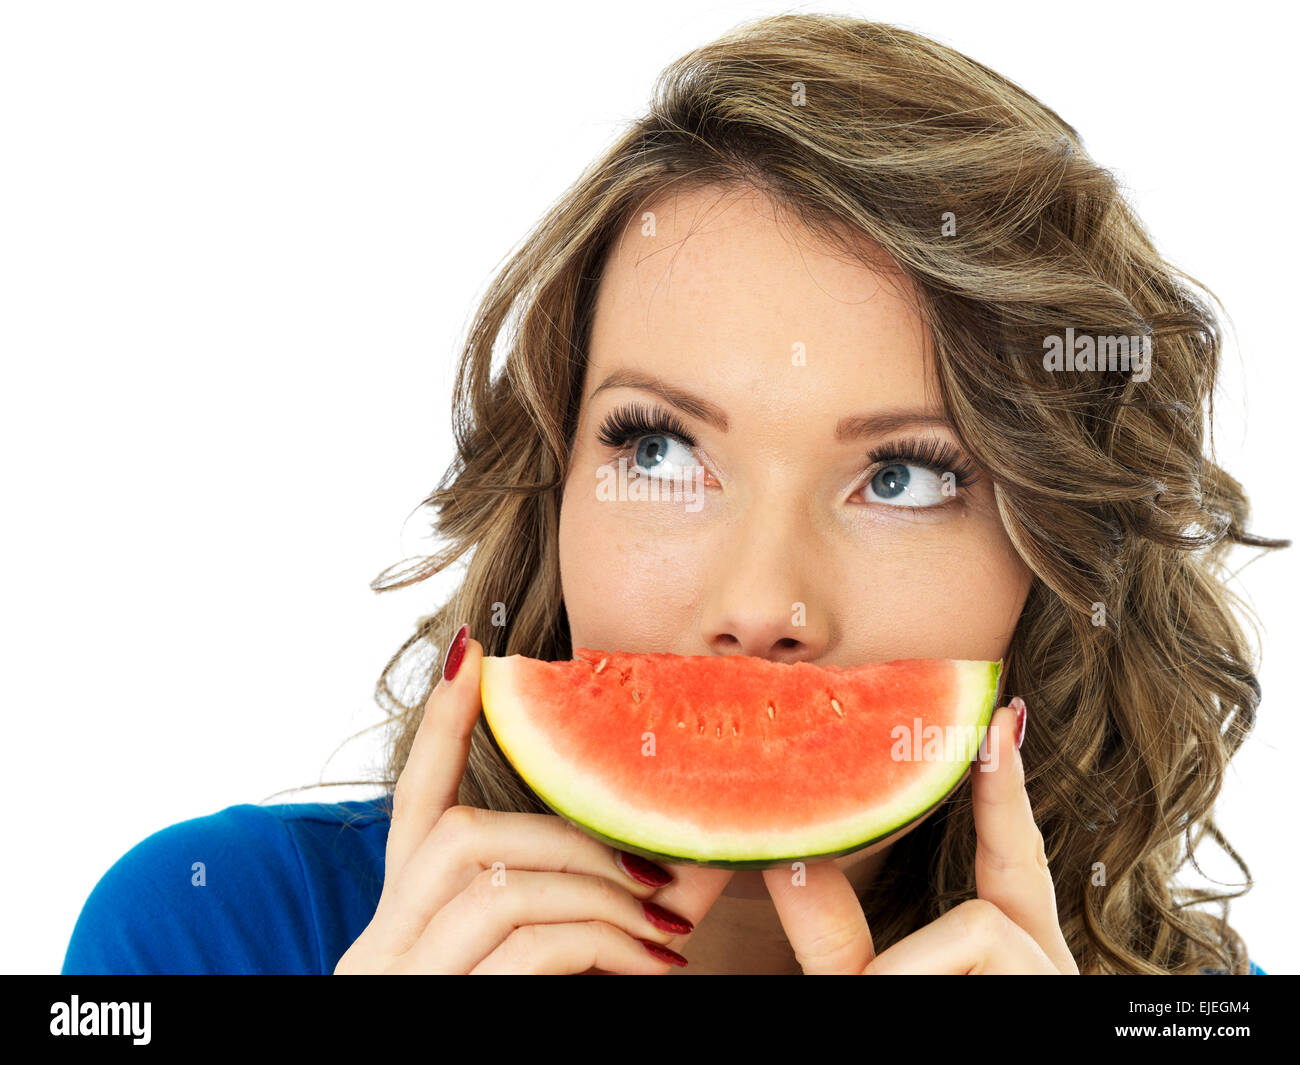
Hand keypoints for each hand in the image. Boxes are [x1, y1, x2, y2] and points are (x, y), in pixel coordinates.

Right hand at [334, 626, 732, 973]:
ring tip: (664, 934)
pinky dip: (601, 943)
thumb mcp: (529, 981)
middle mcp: (378, 949)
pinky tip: (651, 967)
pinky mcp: (427, 1010)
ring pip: (495, 878)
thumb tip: (673, 878)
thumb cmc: (499, 1033)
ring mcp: (395, 982)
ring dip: (599, 893)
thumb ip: (574, 925)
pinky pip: (523, 944)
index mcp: (398, 930)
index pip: (412, 807)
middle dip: (572, 841)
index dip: (446, 728)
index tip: (479, 655)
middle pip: (464, 838)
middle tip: (654, 879)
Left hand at [763, 699, 1078, 973]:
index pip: (1011, 861)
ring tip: (882, 996)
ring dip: (900, 971)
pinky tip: (898, 994)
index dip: (1006, 789)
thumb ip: (829, 932)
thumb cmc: (902, 1040)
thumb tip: (789, 855)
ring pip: (974, 920)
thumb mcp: (859, 987)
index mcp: (999, 962)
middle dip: (1009, 786)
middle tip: (1002, 712)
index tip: (1004, 719)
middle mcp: (1043, 966)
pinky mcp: (1050, 982)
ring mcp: (1054, 979)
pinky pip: (974, 936)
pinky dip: (913, 976)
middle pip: (1021, 859)